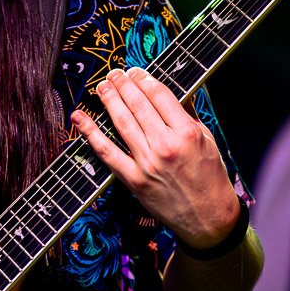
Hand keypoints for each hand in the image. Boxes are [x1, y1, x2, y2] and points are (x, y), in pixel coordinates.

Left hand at [70, 67, 241, 247]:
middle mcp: (166, 146)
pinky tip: (80, 118)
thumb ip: (188, 115)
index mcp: (187, 133)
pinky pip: (107, 153)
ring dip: (109, 100)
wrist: (208, 218)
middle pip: (138, 105)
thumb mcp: (207, 141)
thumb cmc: (210, 179)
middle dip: (123, 85)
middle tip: (114, 73)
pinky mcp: (134, 180)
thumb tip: (173, 92)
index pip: (160, 96)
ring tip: (102, 86)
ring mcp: (148, 163)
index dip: (144, 79)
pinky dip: (90, 133)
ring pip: (122, 123)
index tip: (136, 72)